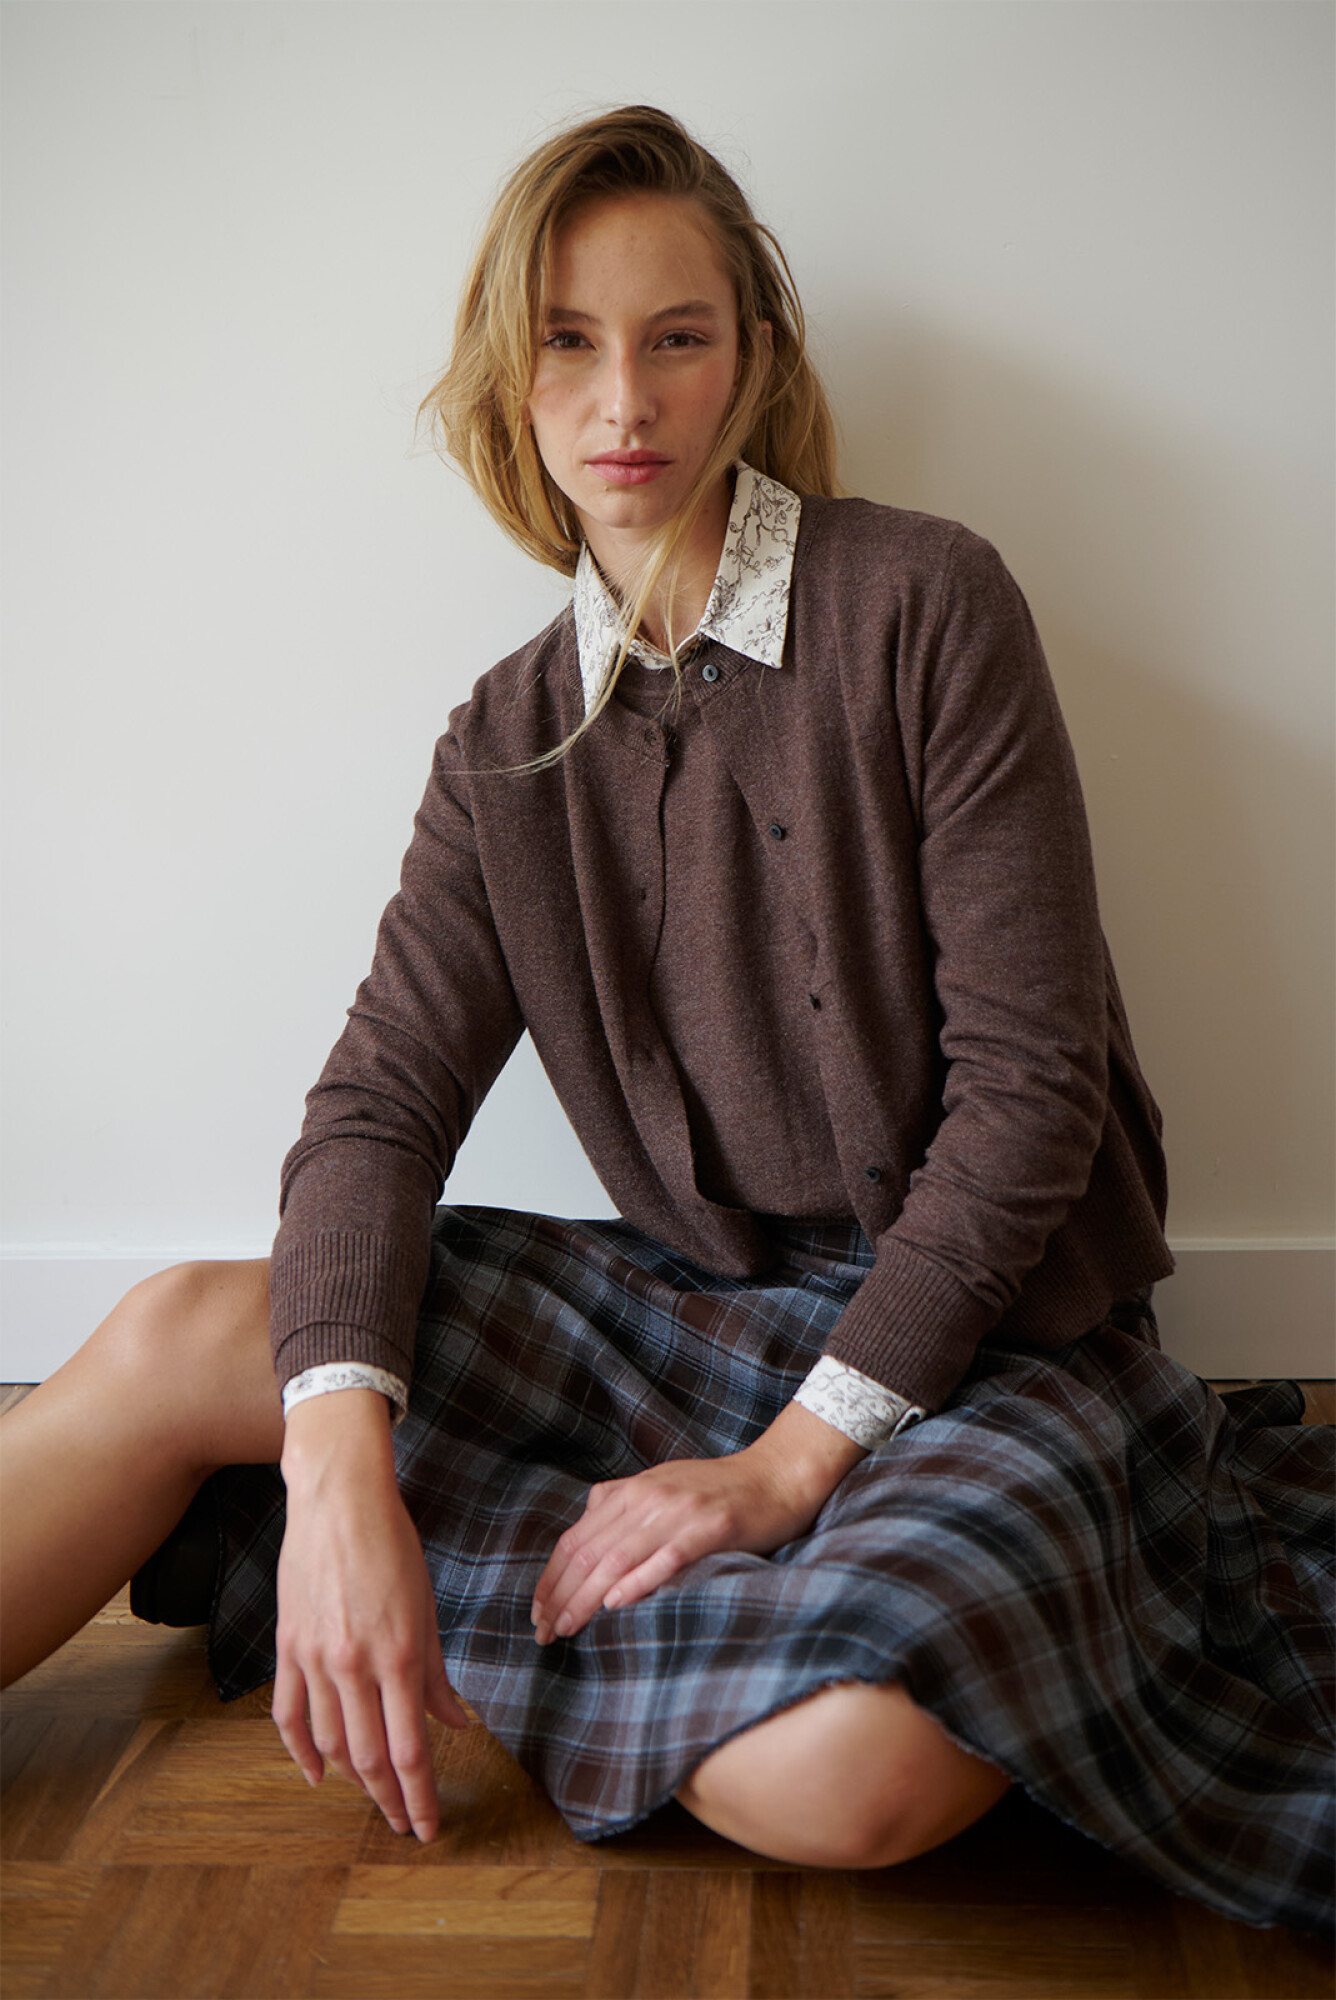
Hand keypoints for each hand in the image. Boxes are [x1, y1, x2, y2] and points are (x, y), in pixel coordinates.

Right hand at [271, 1390, 468, 1840]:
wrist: (339, 1501)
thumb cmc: (392, 1546)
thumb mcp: (426, 1608)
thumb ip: (437, 1673)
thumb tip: (455, 1722)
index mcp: (397, 1655)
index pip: (410, 1749)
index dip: (420, 1796)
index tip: (428, 1827)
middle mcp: (353, 1665)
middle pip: (369, 1758)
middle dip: (389, 1799)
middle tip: (403, 1824)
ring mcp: (315, 1658)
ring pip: (329, 1742)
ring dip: (351, 1778)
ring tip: (372, 1795)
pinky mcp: (287, 1647)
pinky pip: (290, 1714)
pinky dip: (301, 1750)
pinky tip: (317, 1773)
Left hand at [531, 1400, 865, 1644]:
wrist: (776, 1476)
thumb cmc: (719, 1489)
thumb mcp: (662, 1486)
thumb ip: (623, 1506)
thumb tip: (585, 1529)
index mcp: (631, 1491)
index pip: (574, 1539)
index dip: (550, 1579)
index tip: (537, 1614)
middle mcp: (647, 1498)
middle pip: (588, 1553)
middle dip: (560, 1597)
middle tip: (544, 1634)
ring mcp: (678, 1512)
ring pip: (618, 1559)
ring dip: (586, 1598)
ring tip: (567, 1629)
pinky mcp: (710, 1528)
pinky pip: (666, 1557)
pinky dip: (638, 1581)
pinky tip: (617, 1604)